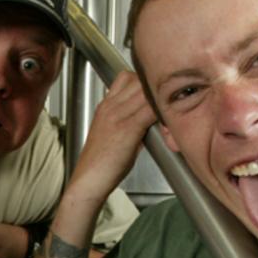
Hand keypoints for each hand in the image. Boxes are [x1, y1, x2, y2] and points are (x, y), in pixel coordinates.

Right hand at [67, 71, 155, 204]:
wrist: (87, 180)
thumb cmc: (101, 163)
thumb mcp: (111, 135)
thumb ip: (129, 121)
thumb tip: (150, 118)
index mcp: (105, 107)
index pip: (126, 77)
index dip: (142, 81)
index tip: (154, 92)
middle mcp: (110, 107)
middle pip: (138, 79)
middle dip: (155, 87)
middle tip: (167, 99)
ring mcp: (118, 116)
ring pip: (145, 91)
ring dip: (160, 98)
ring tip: (169, 110)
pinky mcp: (127, 129)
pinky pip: (150, 110)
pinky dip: (162, 113)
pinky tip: (167, 122)